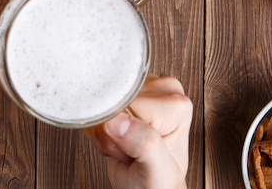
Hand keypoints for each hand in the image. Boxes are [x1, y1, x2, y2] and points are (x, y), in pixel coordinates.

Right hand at [85, 74, 192, 188]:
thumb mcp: (156, 169)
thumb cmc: (159, 183)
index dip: (122, 129)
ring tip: (123, 148)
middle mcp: (162, 92)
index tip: (131, 149)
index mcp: (176, 104)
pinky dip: (97, 128)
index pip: (130, 103)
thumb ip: (143, 144)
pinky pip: (95, 105)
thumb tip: (117, 120)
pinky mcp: (124, 95)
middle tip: (127, 150)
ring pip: (101, 102)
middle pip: (114, 99)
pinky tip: (115, 140)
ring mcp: (142, 91)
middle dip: (111, 130)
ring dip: (103, 131)